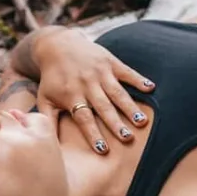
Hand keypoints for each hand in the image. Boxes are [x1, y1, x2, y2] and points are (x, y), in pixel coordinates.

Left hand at [33, 28, 153, 152]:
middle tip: (128, 138)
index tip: (103, 150)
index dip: (93, 134)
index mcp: (71, 96)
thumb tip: (47, 144)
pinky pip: (126, 71)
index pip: (83, 118)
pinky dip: (138, 79)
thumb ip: (48, 120)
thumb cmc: (52, 78)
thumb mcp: (45, 98)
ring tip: (142, 121)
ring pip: (117, 92)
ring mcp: (100, 73)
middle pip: (103, 107)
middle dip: (116, 123)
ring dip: (130, 107)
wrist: (57, 45)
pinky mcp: (110, 61)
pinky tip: (151, 88)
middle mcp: (87, 85)